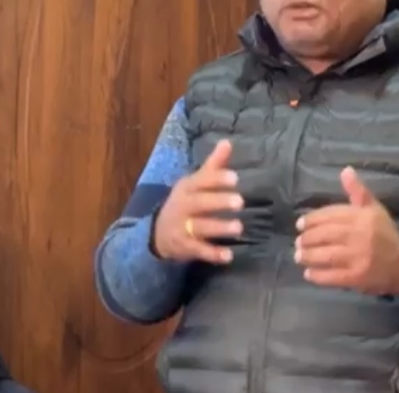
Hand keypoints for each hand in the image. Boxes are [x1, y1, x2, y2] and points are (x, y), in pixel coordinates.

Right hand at [152, 139, 243, 263]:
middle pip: (200, 203)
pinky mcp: (184, 247)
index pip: (201, 181)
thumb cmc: (185, 202)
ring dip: (219, 228)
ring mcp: (181, 227)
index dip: (217, 179)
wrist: (157, 232)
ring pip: (200, 227)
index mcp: (186, 187)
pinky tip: (228, 256)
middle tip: (240, 202)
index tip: (235, 178)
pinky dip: (212, 254)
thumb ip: (213, 165)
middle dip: (219, 202)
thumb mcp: (195, 182)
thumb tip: (228, 142)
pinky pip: (198, 250)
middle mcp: (182, 206)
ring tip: (239, 228)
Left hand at [294, 166, 398, 295]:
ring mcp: (357, 258)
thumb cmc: (385, 235)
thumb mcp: (375, 209)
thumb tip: (345, 170)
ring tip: (299, 256)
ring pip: (326, 255)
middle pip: (325, 235)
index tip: (299, 224)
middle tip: (298, 242)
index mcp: (362, 217)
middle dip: (307, 238)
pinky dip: (318, 276)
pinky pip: (332, 276)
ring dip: (308, 256)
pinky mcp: (356, 277)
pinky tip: (308, 274)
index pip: (330, 215)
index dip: (312, 220)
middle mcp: (359, 236)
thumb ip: (358, 191)